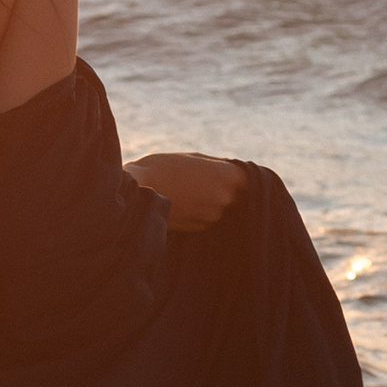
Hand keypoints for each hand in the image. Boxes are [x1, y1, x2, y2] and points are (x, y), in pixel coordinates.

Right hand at [128, 151, 251, 232]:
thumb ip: (219, 166)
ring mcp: (212, 217)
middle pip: (238, 195)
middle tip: (205, 181)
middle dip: (226, 189)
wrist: (135, 193)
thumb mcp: (193, 157)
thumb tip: (236, 173)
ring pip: (221, 207)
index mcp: (228, 178)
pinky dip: (200, 211)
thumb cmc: (162, 168)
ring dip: (211, 201)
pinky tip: (183, 201)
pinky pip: (208, 217)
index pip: (251, 180)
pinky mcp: (199, 228)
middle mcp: (225, 200)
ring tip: (189, 189)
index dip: (242, 177)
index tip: (233, 175)